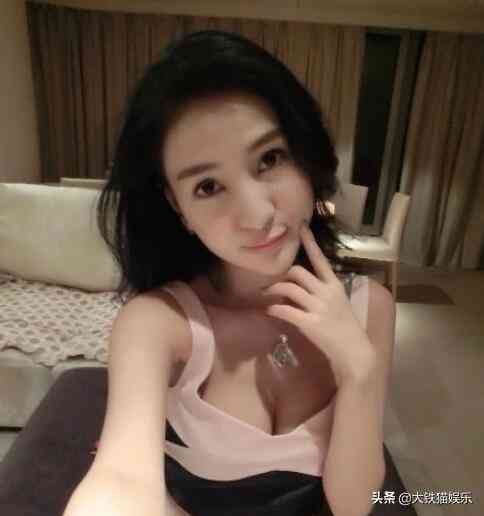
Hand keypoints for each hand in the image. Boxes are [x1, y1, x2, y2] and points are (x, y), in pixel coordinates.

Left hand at [262, 222, 375, 386]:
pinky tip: (269, 311)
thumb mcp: (338, 304)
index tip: (301, 227)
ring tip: (266, 295)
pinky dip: (274, 308)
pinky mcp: (311, 323)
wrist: (355, 353)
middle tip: (273, 283)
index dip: (309, 243)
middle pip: (297, 271)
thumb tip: (301, 286)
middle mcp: (326, 292)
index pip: (320, 259)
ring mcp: (319, 308)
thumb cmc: (346, 329)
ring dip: (273, 290)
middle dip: (282, 275)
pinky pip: (286, 310)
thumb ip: (323, 293)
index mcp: (335, 285)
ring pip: (289, 288)